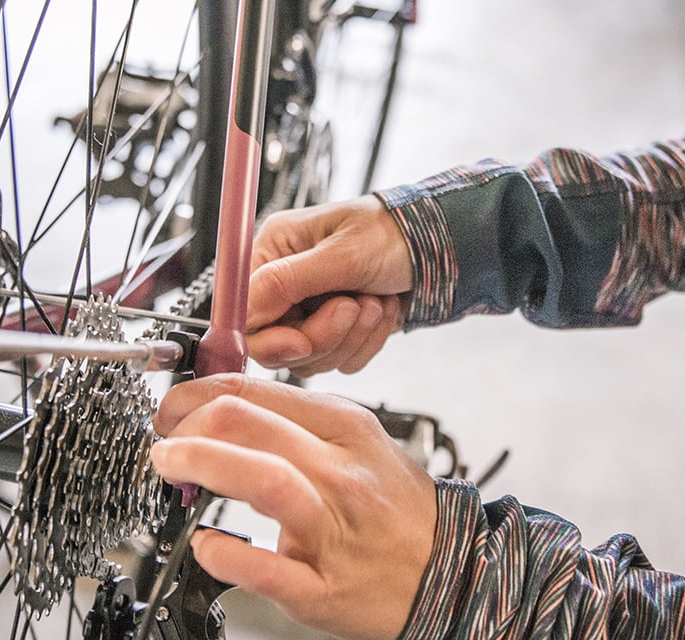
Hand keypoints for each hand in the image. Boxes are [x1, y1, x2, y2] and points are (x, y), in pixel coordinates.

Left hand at [149, 374, 436, 639]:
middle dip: (185, 424)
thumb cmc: (398, 512)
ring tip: (170, 469)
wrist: (455, 577)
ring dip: (201, 465)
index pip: (253, 391)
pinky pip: (268, 570)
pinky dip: (227, 555)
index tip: (172, 409)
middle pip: (248, 424)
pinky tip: (205, 546)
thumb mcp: (361, 445)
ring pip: (263, 480)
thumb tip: (221, 412)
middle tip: (163, 441)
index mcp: (345, 430)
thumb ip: (298, 427)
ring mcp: (334, 533)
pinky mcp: (324, 591)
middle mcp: (340, 474)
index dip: (195, 394)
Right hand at [248, 196, 411, 375]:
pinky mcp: (335, 333)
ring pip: (311, 358)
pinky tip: (382, 309)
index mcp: (273, 252)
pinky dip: (367, 342)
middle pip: (277, 344)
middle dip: (323, 334)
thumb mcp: (341, 253)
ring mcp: (309, 312)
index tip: (300, 342)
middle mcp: (284, 284)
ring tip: (375, 301)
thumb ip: (286, 281)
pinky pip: (339, 361)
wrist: (441, 249)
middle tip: (353, 307)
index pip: (244, 312)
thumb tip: (244, 310)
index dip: (269, 336)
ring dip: (352, 336)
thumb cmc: (393, 233)